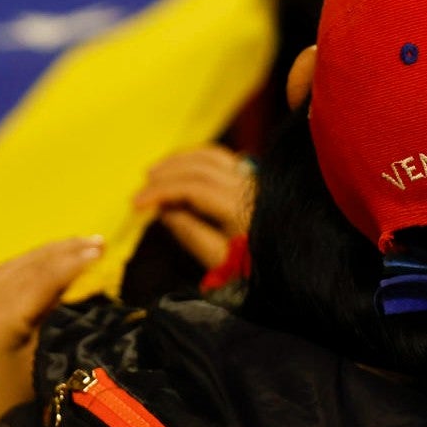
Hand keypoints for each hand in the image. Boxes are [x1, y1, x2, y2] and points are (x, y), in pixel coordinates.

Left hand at [0, 236, 103, 423]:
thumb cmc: (10, 405)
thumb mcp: (41, 360)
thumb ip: (56, 315)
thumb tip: (79, 277)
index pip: (42, 278)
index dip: (74, 261)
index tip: (103, 247)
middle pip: (24, 266)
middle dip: (61, 252)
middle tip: (95, 241)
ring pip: (6, 267)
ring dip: (40, 257)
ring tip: (75, 246)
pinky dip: (14, 270)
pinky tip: (39, 263)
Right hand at [131, 146, 253, 268]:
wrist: (290, 269)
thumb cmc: (254, 270)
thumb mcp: (220, 261)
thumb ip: (191, 233)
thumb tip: (163, 209)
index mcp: (240, 207)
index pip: (193, 188)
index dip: (161, 192)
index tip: (136, 203)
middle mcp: (249, 185)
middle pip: (200, 168)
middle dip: (166, 174)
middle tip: (141, 187)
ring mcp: (254, 178)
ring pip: (211, 156)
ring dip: (180, 160)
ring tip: (155, 172)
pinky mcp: (255, 178)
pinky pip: (223, 158)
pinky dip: (198, 157)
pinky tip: (182, 165)